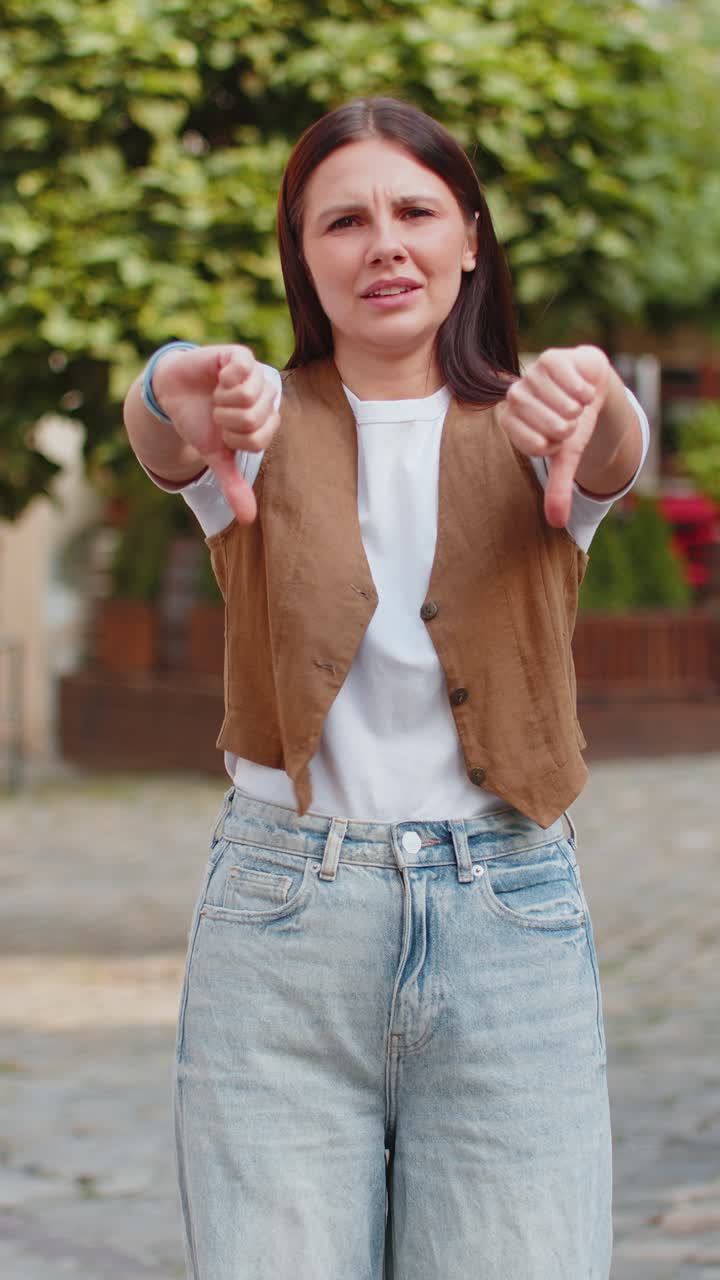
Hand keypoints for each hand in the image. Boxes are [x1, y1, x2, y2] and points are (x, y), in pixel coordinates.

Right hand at [153, 344, 279, 523]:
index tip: (222, 432)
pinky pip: (244, 370)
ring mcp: (256, 376)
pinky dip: (224, 379)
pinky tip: (218, 376)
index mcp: (264, 422)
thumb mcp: (215, 456)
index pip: (258, 440)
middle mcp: (265, 399)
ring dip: (223, 400)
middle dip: (226, 420)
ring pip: (249, 397)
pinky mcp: (240, 356)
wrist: (172, 392)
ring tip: (216, 394)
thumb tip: (248, 520)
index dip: (234, 439)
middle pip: (254, 419)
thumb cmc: (198, 423)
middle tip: (217, 411)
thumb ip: (233, 484)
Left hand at [498, 345, 610, 527]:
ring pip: (565, 406)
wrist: (590, 385)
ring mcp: (530, 376)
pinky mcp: (550, 358)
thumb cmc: (573, 423)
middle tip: (570, 418)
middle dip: (570, 427)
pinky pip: (573, 385)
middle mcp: (515, 398)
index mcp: (512, 423)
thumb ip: (558, 488)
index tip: (559, 437)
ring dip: (579, 408)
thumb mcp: (566, 457)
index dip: (558, 445)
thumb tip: (557, 523)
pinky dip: (586, 391)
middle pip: (552, 427)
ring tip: (576, 402)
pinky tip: (582, 388)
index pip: (536, 446)